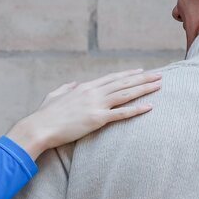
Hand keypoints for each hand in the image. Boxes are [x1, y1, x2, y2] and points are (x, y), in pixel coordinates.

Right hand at [7, 69, 161, 158]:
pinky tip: (149, 107)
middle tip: (159, 75)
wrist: (40, 127)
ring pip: (126, 94)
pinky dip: (136, 110)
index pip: (111, 78)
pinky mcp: (97, 119)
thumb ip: (66, 88)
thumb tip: (74, 84)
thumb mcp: (55, 95)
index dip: (128, 75)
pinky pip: (121, 114)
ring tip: (159, 85)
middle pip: (123, 83)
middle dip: (143, 79)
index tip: (141, 72)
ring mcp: (96, 105)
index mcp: (84, 87)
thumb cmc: (45, 114)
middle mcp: (93, 92)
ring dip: (144, 89)